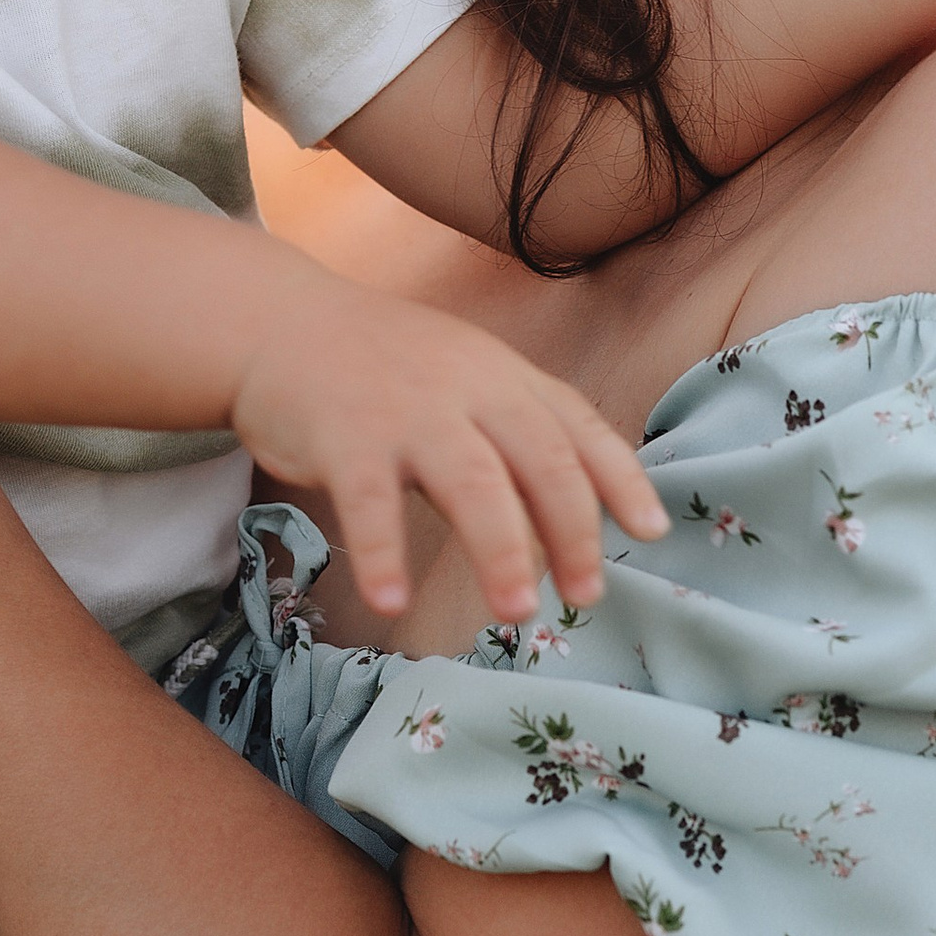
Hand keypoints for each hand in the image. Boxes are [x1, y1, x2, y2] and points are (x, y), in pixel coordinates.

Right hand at [234, 281, 665, 618]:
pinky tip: (390, 602)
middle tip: (586, 595)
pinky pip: (368, 500)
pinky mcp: (344, 435)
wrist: (282, 322)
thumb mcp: (467, 378)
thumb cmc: (386, 367)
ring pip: (471, 481)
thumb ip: (520, 430)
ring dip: (500, 550)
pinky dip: (383, 552)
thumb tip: (582, 514)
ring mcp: (407, 412)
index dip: (622, 479)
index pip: (579, 427)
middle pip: (540, 458)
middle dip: (572, 530)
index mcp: (505, 378)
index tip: (653, 532)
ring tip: (518, 612)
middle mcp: (468, 389)